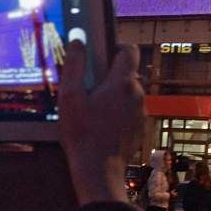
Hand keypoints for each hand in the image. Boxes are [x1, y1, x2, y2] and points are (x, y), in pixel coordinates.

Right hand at [60, 42, 144, 205]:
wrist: (99, 169)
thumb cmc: (82, 132)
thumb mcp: (69, 96)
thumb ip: (74, 65)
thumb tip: (77, 40)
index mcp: (122, 82)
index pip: (130, 50)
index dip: (117, 47)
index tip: (102, 54)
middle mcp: (137, 93)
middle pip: (128, 72)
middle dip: (111, 74)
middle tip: (90, 85)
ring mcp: (141, 111)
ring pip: (130, 91)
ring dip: (115, 93)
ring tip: (93, 107)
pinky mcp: (140, 126)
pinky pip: (131, 109)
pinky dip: (119, 110)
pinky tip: (102, 122)